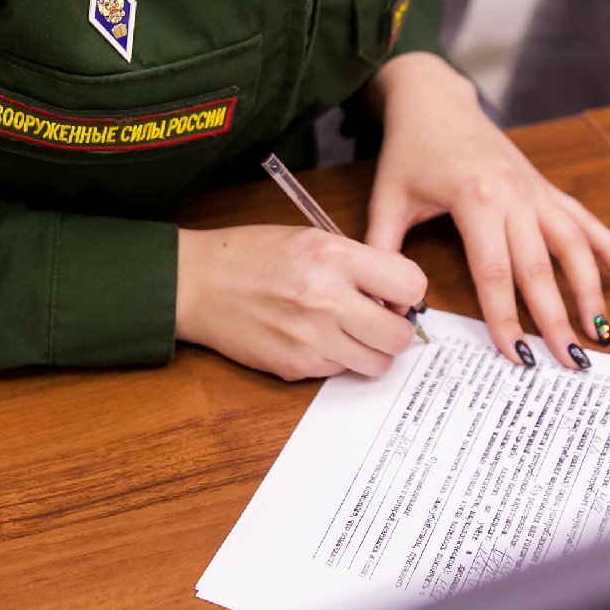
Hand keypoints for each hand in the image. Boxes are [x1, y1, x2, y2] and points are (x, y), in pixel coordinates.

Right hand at [175, 225, 427, 380]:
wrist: (198, 283)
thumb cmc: (252, 255)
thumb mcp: (311, 237)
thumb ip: (357, 263)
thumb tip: (396, 295)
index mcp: (334, 256)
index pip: (410, 284)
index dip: (407, 292)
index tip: (392, 294)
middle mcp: (326, 298)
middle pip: (399, 335)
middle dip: (395, 330)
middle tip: (377, 320)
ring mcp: (310, 338)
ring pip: (376, 364)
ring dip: (369, 351)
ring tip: (347, 332)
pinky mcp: (295, 366)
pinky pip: (339, 371)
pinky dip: (335, 359)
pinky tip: (313, 338)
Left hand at [365, 53, 609, 369]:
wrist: (434, 100)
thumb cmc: (409, 150)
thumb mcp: (387, 201)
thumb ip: (383, 253)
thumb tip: (385, 305)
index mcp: (475, 200)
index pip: (495, 273)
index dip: (506, 318)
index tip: (516, 355)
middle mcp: (514, 194)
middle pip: (541, 268)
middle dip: (557, 319)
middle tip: (571, 362)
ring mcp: (535, 189)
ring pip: (574, 245)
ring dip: (591, 290)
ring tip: (600, 332)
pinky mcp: (544, 185)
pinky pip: (583, 218)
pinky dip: (608, 246)